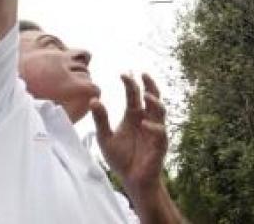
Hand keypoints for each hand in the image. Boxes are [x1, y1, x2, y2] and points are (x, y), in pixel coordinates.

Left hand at [90, 73, 168, 196]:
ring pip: (160, 111)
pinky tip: (143, 124)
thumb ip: (101, 120)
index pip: (134, 95)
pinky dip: (153, 127)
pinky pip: (160, 132)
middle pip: (153, 96)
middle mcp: (146, 119)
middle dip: (150, 84)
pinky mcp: (159, 144)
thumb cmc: (121, 158)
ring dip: (155, 102)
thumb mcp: (106, 138)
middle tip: (142, 74)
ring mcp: (155, 130)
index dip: (131, 83)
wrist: (131, 180)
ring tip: (146, 96)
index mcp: (133, 116)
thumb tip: (93, 100)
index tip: (123, 73)